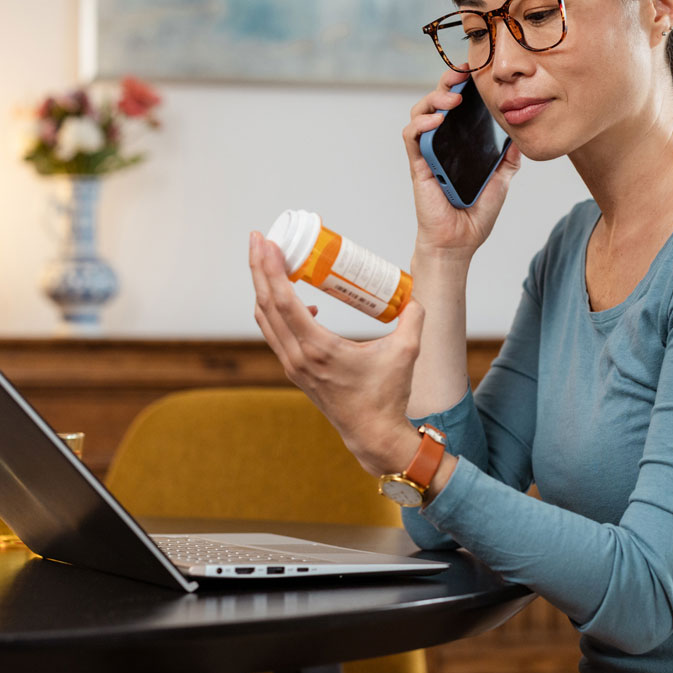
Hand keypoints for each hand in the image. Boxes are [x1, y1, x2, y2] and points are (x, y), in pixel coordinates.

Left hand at [248, 231, 421, 475]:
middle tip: (258, 238)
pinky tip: (300, 303)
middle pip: (266, 304)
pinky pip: (276, 333)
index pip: (285, 302)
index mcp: (318, 349)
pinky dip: (277, 310)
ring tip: (267, 260)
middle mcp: (298, 356)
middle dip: (259, 268)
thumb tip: (414, 296)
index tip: (267, 243)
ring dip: (264, 287)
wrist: (373, 434)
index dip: (272, 269)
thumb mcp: (406, 352)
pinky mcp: (296, 370)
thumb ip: (412, 319)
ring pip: (266, 319)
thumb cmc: (387, 396)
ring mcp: (294, 365)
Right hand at [403, 70, 521, 260]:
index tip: (474, 70)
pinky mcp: (418, 166)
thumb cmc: (475, 214)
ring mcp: (427, 153)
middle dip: (447, 81)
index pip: (457, 106)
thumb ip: (508, 158)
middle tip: (462, 73)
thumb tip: (520, 136)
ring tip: (453, 97)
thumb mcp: (500, 180)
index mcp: (459, 143)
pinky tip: (435, 120)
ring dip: (434, 99)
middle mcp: (441, 143)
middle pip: (436, 101)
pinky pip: (412, 138)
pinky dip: (421, 124)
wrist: (460, 242)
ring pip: (420, 113)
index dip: (462, 84)